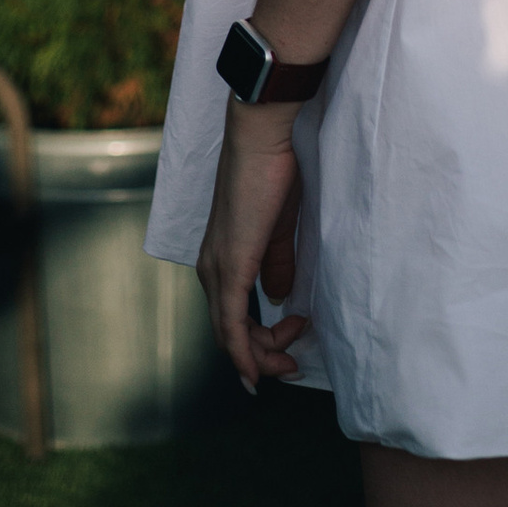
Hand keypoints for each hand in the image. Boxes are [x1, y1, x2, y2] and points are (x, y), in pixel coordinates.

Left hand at [196, 101, 312, 391]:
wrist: (263, 136)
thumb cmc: (274, 171)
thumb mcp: (280, 227)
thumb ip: (277, 264)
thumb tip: (279, 298)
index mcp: (221, 258)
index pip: (232, 318)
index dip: (261, 341)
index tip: (296, 334)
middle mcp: (211, 269)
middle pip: (229, 335)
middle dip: (263, 356)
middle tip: (295, 359)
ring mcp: (217, 269)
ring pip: (229, 335)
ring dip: (262, 353)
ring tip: (295, 344)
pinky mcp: (230, 266)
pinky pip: (232, 325)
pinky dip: (245, 353)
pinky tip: (258, 370)